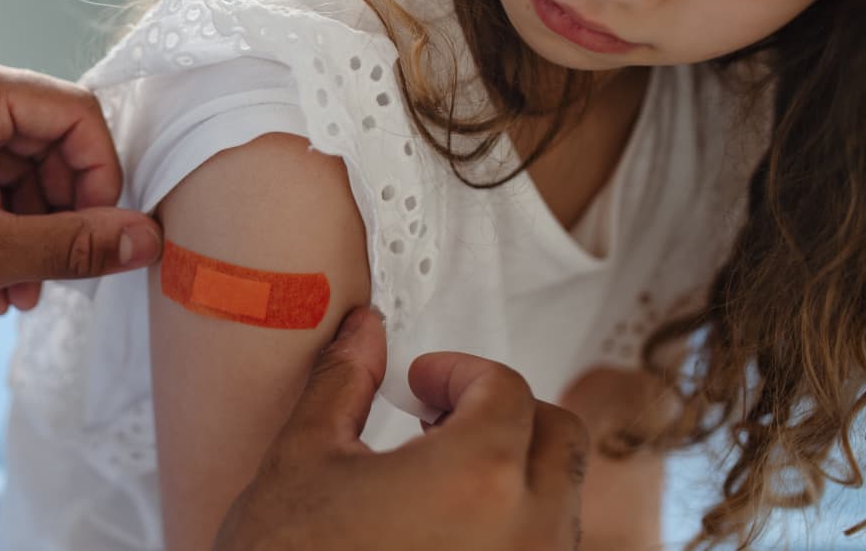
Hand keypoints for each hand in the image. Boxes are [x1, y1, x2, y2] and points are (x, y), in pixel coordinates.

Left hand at [0, 45, 162, 323]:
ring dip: (28, 228)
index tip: (99, 239)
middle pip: (47, 139)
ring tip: (16, 291)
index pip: (75, 114)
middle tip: (55, 278)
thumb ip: (75, 245)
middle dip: (58, 215)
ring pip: (17, 162)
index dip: (99, 180)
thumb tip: (148, 239)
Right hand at [214, 307, 588, 550]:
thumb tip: (363, 336)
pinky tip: (450, 523)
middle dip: (505, 410)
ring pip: (561, 500)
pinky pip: (543, 550)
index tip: (423, 381)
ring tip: (444, 469)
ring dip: (516, 468)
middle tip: (445, 412)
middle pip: (557, 437)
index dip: (459, 371)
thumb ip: (344, 382)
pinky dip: (514, 522)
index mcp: (476, 478)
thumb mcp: (304, 456)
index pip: (506, 390)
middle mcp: (523, 535)